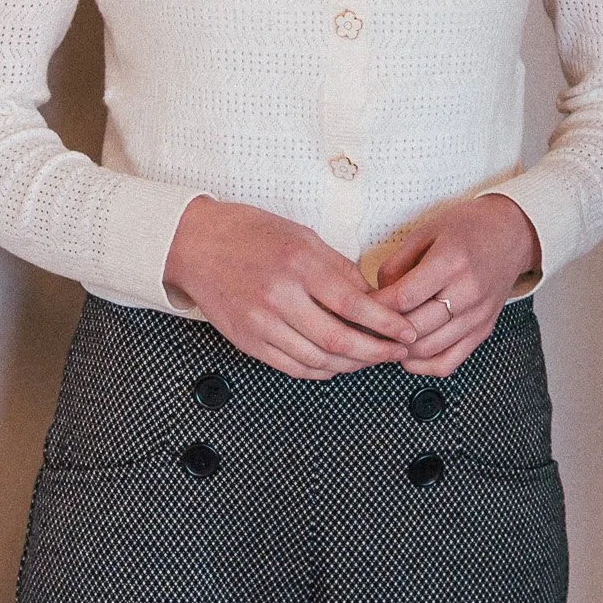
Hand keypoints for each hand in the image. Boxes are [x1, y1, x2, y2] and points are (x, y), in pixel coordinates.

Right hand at [163, 197, 416, 379]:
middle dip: (376, 352)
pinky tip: (336, 364)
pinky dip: (320, 370)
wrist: (195, 244)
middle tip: (398, 353)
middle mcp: (279, 297)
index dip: (387, 324)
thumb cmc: (250, 232)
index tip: (408, 332)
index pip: (354, 305)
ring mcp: (261, 323)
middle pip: (339, 340)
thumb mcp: (300, 235)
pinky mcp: (247, 341)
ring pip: (318, 360)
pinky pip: (292, 367)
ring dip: (351, 364)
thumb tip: (373, 296)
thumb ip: (337, 268)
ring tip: (371, 359)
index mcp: (298, 265)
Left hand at [374, 195, 540, 376]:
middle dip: (383, 330)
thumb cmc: (467, 228)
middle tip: (364, 325)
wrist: (511, 234)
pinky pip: (449, 362)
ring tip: (382, 338)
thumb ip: (398, 264)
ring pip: (428, 349)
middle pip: (414, 328)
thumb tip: (376, 295)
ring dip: (399, 350)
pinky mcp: (482, 331)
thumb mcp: (427, 231)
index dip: (375, 306)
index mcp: (452, 261)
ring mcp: (478, 316)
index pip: (404, 297)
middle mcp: (468, 293)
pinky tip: (407, 355)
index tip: (360, 305)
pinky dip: (423, 365)